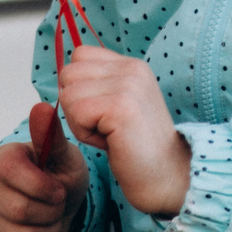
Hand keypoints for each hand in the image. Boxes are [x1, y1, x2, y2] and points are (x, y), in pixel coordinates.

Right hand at [0, 102, 87, 231]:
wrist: (55, 204)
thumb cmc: (59, 175)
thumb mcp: (64, 156)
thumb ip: (51, 136)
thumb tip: (41, 108)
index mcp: (3, 158)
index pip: (13, 172)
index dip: (43, 187)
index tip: (59, 190)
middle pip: (18, 210)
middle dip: (50, 214)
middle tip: (57, 207)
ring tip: (50, 221)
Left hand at [57, 46, 191, 219]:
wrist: (167, 177)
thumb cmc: (137, 147)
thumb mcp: (120, 103)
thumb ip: (99, 83)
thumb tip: (63, 74)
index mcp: (132, 64)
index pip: (80, 55)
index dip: (80, 86)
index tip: (103, 111)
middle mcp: (132, 68)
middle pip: (69, 74)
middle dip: (76, 105)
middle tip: (105, 127)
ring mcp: (128, 85)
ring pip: (69, 94)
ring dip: (80, 123)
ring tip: (109, 135)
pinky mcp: (121, 106)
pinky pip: (77, 113)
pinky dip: (85, 134)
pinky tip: (110, 142)